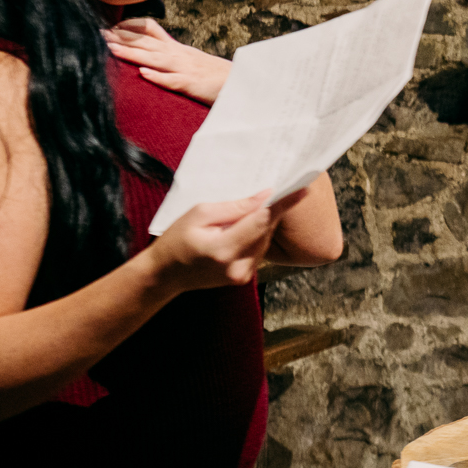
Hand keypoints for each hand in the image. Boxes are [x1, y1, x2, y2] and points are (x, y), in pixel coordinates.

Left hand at [103, 18, 231, 104]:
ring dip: (132, 53)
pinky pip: (173, 81)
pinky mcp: (193, 84)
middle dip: (121, 38)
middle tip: (97, 33)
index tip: (110, 27)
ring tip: (111, 49)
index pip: (151, 30)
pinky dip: (158, 77)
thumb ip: (173, 56)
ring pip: (155, 59)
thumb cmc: (217, 76)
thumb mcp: (192, 60)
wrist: (244, 83)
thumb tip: (152, 55)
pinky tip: (143, 74)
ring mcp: (186, 69)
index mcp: (178, 49)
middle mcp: (179, 55)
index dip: (129, 27)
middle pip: (146, 43)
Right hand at [146, 189, 309, 292]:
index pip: (261, 222)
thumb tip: (264, 197)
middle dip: (272, 210)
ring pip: (264, 240)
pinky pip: (258, 250)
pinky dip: (256, 235)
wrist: (164, 275)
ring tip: (253, 209)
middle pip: (266, 231)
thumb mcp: (200, 214)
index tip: (303, 189)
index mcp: (224, 250)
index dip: (284, 204)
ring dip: (263, 223)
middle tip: (280, 189)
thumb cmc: (177, 240)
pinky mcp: (244, 278)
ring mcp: (242, 276)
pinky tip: (245, 226)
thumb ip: (235, 207)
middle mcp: (238, 267)